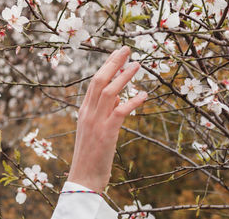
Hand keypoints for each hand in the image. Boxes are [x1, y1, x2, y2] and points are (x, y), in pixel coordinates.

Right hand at [67, 46, 146, 192]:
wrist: (83, 178)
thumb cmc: (91, 155)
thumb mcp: (95, 129)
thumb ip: (104, 111)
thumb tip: (118, 96)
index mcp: (84, 110)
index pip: (94, 82)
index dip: (107, 66)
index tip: (118, 55)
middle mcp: (88, 112)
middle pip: (99, 80)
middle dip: (113, 63)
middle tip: (126, 49)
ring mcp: (95, 122)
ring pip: (109, 91)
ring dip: (124, 77)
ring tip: (137, 65)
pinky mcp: (106, 133)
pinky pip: (120, 111)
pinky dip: (133, 101)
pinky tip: (145, 95)